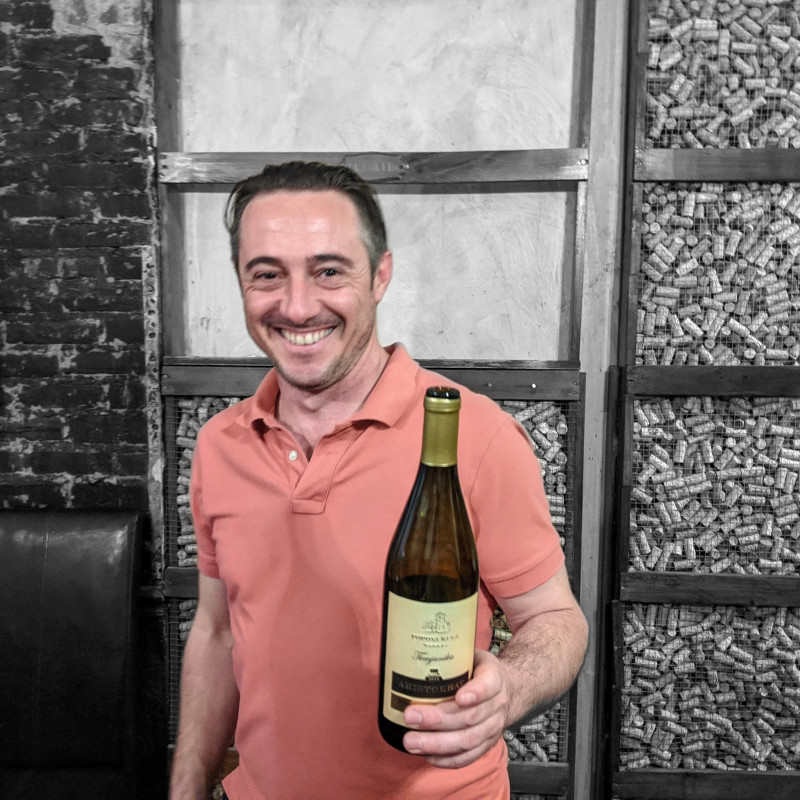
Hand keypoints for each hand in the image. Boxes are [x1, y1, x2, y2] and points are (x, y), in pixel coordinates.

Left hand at [401, 650, 509, 768]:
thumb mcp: (473, 654)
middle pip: (469, 717)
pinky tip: (426, 755)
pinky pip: (468, 757)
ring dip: (437, 743)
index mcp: (494, 677)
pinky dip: (447, 759)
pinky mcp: (487, 744)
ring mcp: (493, 727)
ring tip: (411, 741)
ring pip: (467, 740)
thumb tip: (416, 651)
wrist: (507, 688)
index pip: (488, 685)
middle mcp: (497, 704)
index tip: (459, 697)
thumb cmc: (480, 669)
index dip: (475, 693)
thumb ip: (453, 655)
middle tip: (410, 717)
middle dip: (437, 720)